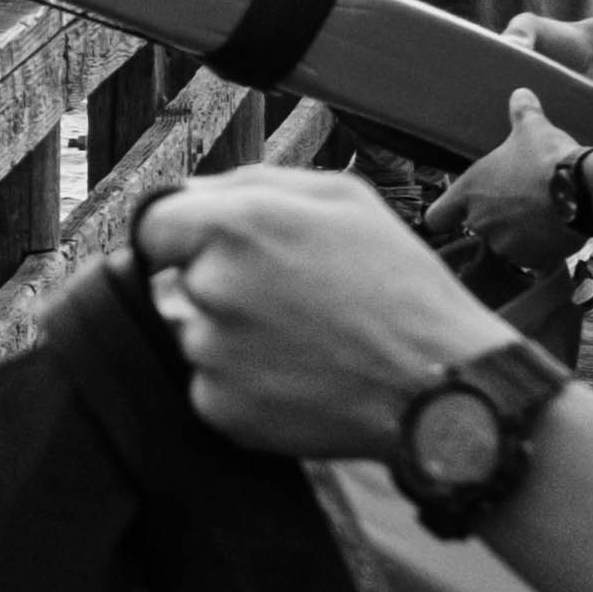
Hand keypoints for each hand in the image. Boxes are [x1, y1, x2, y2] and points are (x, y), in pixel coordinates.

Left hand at [135, 169, 514, 461]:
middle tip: (293, 299)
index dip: (184, 235)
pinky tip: (300, 376)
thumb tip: (194, 191)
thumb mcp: (344, 199)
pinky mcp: (220, 409)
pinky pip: (213, 384)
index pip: (154, 223)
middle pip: (182, 281)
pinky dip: (246, 383)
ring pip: (200, 334)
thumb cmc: (400, 286)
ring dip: (236, 335)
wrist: (438, 384)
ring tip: (307, 339)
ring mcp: (212, 353)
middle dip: (224, 285)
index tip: (212, 249)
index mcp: (237, 226)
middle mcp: (214, 287)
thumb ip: (254, 182)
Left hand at [426, 102, 577, 274]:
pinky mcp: (533, 261)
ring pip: (508, 245)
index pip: (436, 217)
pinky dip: (543, 251)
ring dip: (521, 236)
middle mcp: (481, 222)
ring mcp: (506, 245)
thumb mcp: (532, 127)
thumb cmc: (548, 156)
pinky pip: (534, 260)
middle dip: (498, 219)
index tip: (459, 210)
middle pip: (479, 228)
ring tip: (545, 214)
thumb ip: (522, 112)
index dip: (447, 213)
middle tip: (522, 201)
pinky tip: (559, 232)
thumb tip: (520, 93)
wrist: (582, 190)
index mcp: (470, 192)